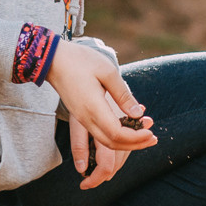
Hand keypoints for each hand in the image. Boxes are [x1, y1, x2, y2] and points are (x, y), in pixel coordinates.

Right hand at [44, 41, 155, 186]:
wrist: (52, 60)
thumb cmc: (80, 60)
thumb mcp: (107, 71)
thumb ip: (123, 95)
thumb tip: (139, 114)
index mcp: (93, 108)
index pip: (117, 134)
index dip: (136, 137)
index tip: (150, 131)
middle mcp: (85, 119)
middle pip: (112, 144)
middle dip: (135, 145)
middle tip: (153, 139)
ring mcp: (81, 119)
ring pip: (105, 142)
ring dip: (126, 144)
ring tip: (144, 138)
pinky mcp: (80, 117)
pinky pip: (99, 135)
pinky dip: (116, 138)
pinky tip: (128, 130)